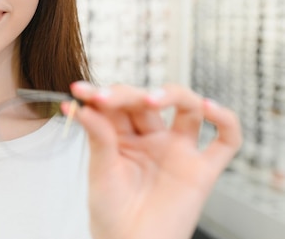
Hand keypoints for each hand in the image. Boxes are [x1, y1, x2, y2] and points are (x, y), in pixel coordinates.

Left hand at [68, 82, 241, 238]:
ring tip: (151, 99)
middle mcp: (152, 139)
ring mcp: (178, 151)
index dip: (100, 94)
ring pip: (187, 108)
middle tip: (104, 98)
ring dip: (173, 95)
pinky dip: (225, 120)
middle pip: (147, 101)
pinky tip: (208, 107)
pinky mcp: (202, 171)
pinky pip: (226, 141)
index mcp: (124, 137)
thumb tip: (82, 107)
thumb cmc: (111, 214)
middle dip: (127, 95)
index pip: (117, 104)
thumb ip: (98, 138)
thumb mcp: (100, 172)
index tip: (80, 92)